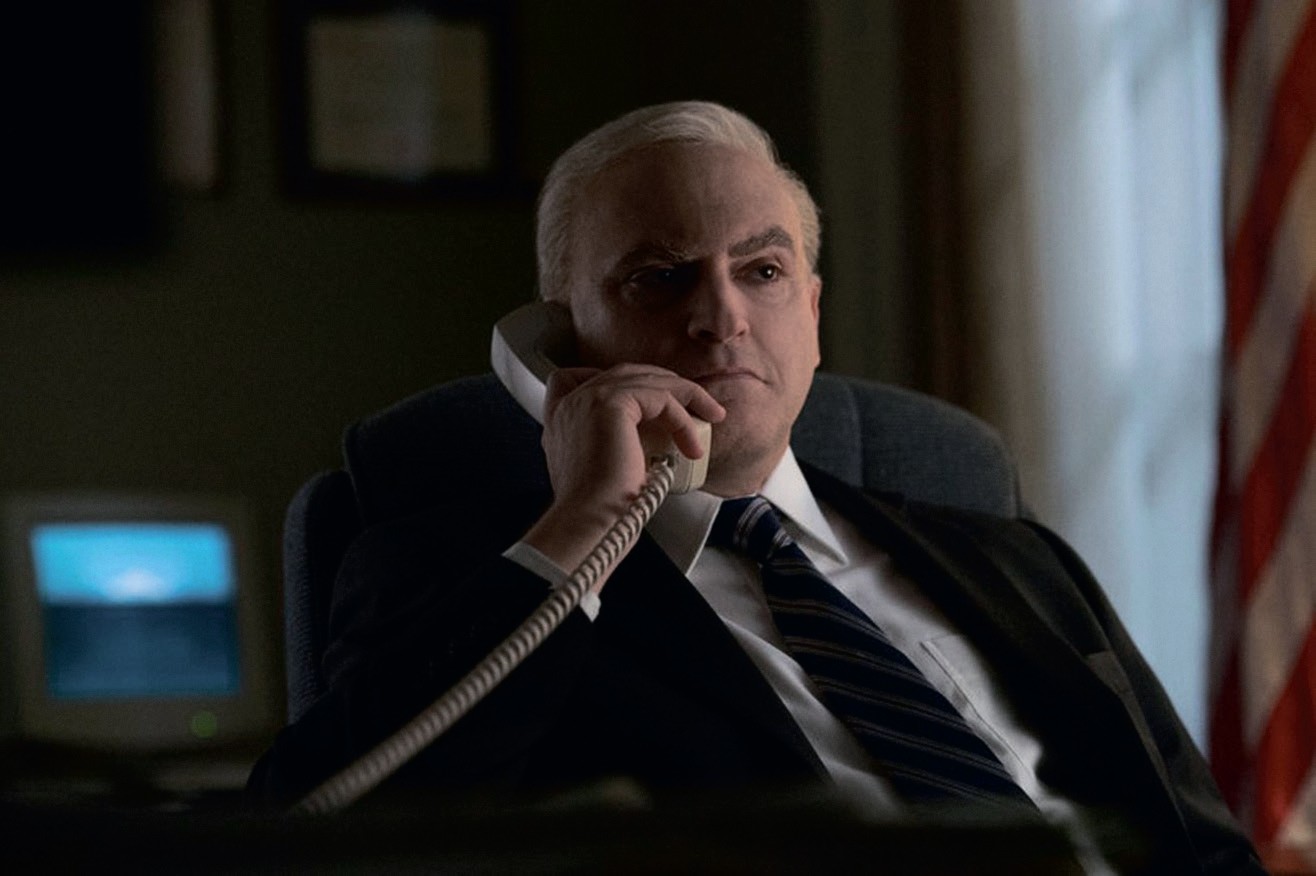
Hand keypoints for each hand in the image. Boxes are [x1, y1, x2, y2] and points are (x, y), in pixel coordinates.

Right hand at [521, 364, 724, 584]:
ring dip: (686, 396)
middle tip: (694, 405)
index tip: (646, 400)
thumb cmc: (601, 511)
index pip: (577, 376)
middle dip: (664, 386)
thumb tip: (646, 446)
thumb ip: (611, 446)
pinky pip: (660, 397)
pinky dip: (683, 418)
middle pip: (624, 373)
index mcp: (561, 417)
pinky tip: (693, 444)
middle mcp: (570, 402)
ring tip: (711, 415)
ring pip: (647, 381)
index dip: (616, 382)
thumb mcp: (602, 469)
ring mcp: (588, 399)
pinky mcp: (610, 404)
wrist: (590, 524)